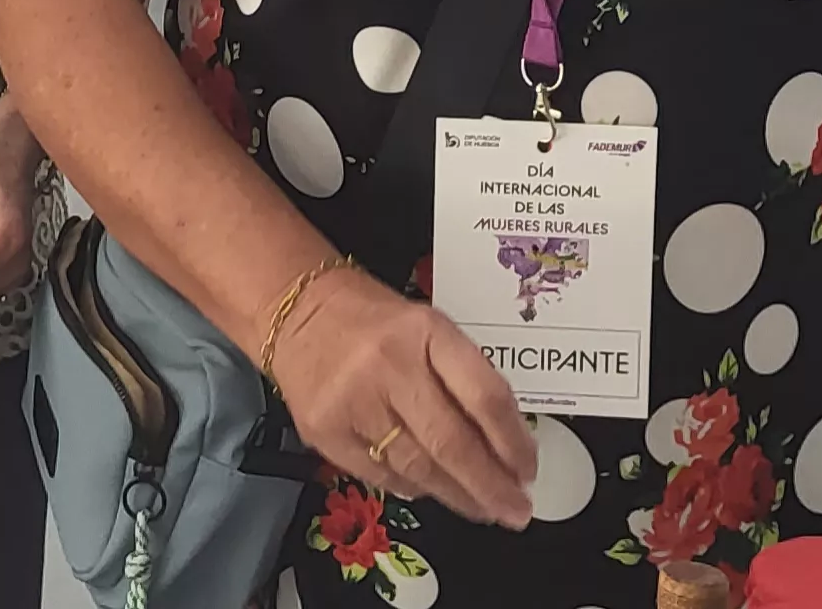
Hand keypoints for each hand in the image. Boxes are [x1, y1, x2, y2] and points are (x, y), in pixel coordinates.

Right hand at [268, 280, 537, 529]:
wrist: (293, 309)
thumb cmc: (372, 320)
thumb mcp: (428, 329)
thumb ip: (463, 377)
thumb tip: (502, 446)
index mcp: (427, 332)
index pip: (484, 397)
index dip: (514, 443)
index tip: (528, 472)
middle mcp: (390, 366)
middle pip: (452, 443)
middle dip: (491, 487)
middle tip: (516, 512)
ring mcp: (353, 401)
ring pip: (418, 467)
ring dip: (457, 496)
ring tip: (481, 510)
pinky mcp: (324, 430)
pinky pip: (380, 475)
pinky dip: (412, 488)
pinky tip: (430, 490)